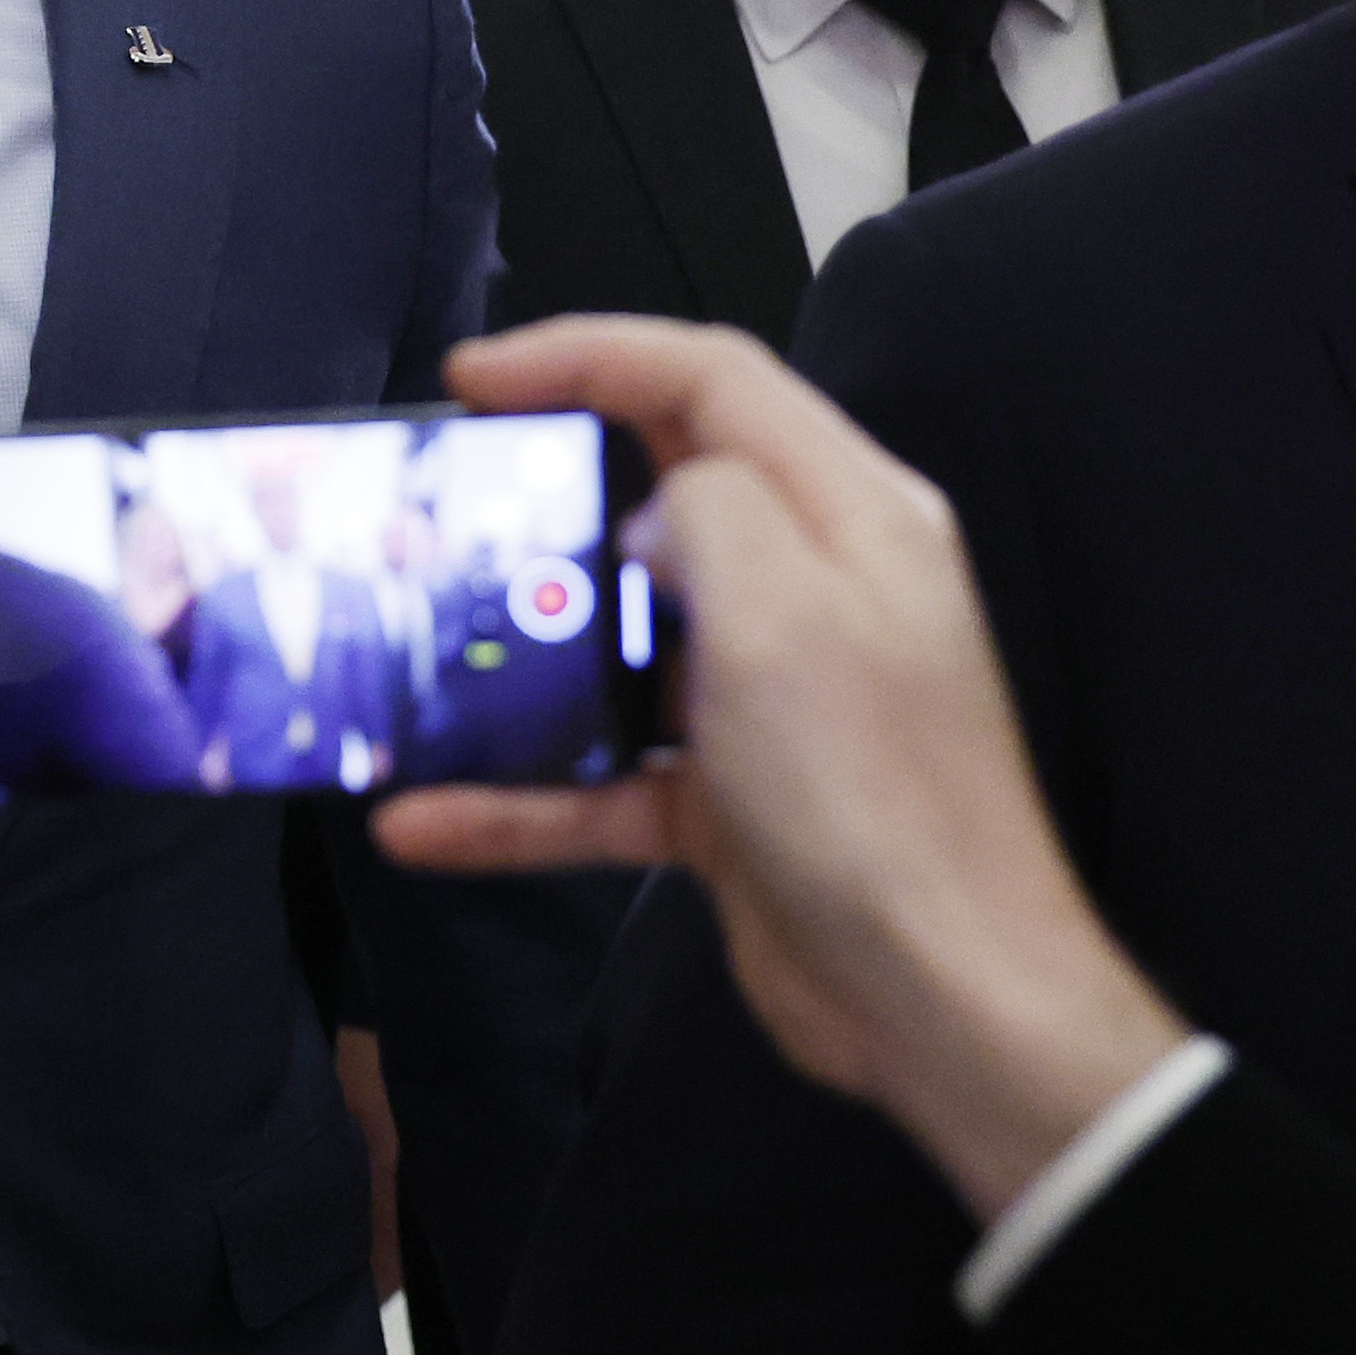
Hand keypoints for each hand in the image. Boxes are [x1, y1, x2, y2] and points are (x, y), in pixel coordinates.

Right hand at [371, 319, 1189, 1221]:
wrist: (944, 1002)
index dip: (587, 352)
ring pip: (617, 639)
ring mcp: (769, 696)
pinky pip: (602, 772)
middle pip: (657, 495)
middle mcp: (812, 587)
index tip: (471, 375)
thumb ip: (708, 511)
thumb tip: (647, 521)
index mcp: (848, 513)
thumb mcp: (785, 611)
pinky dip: (518, 795)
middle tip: (436, 502)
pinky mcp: (730, 796)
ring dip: (515, 654)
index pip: (709, 378)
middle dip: (542, 492)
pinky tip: (423, 819)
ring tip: (411, 650)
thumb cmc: (872, 792)